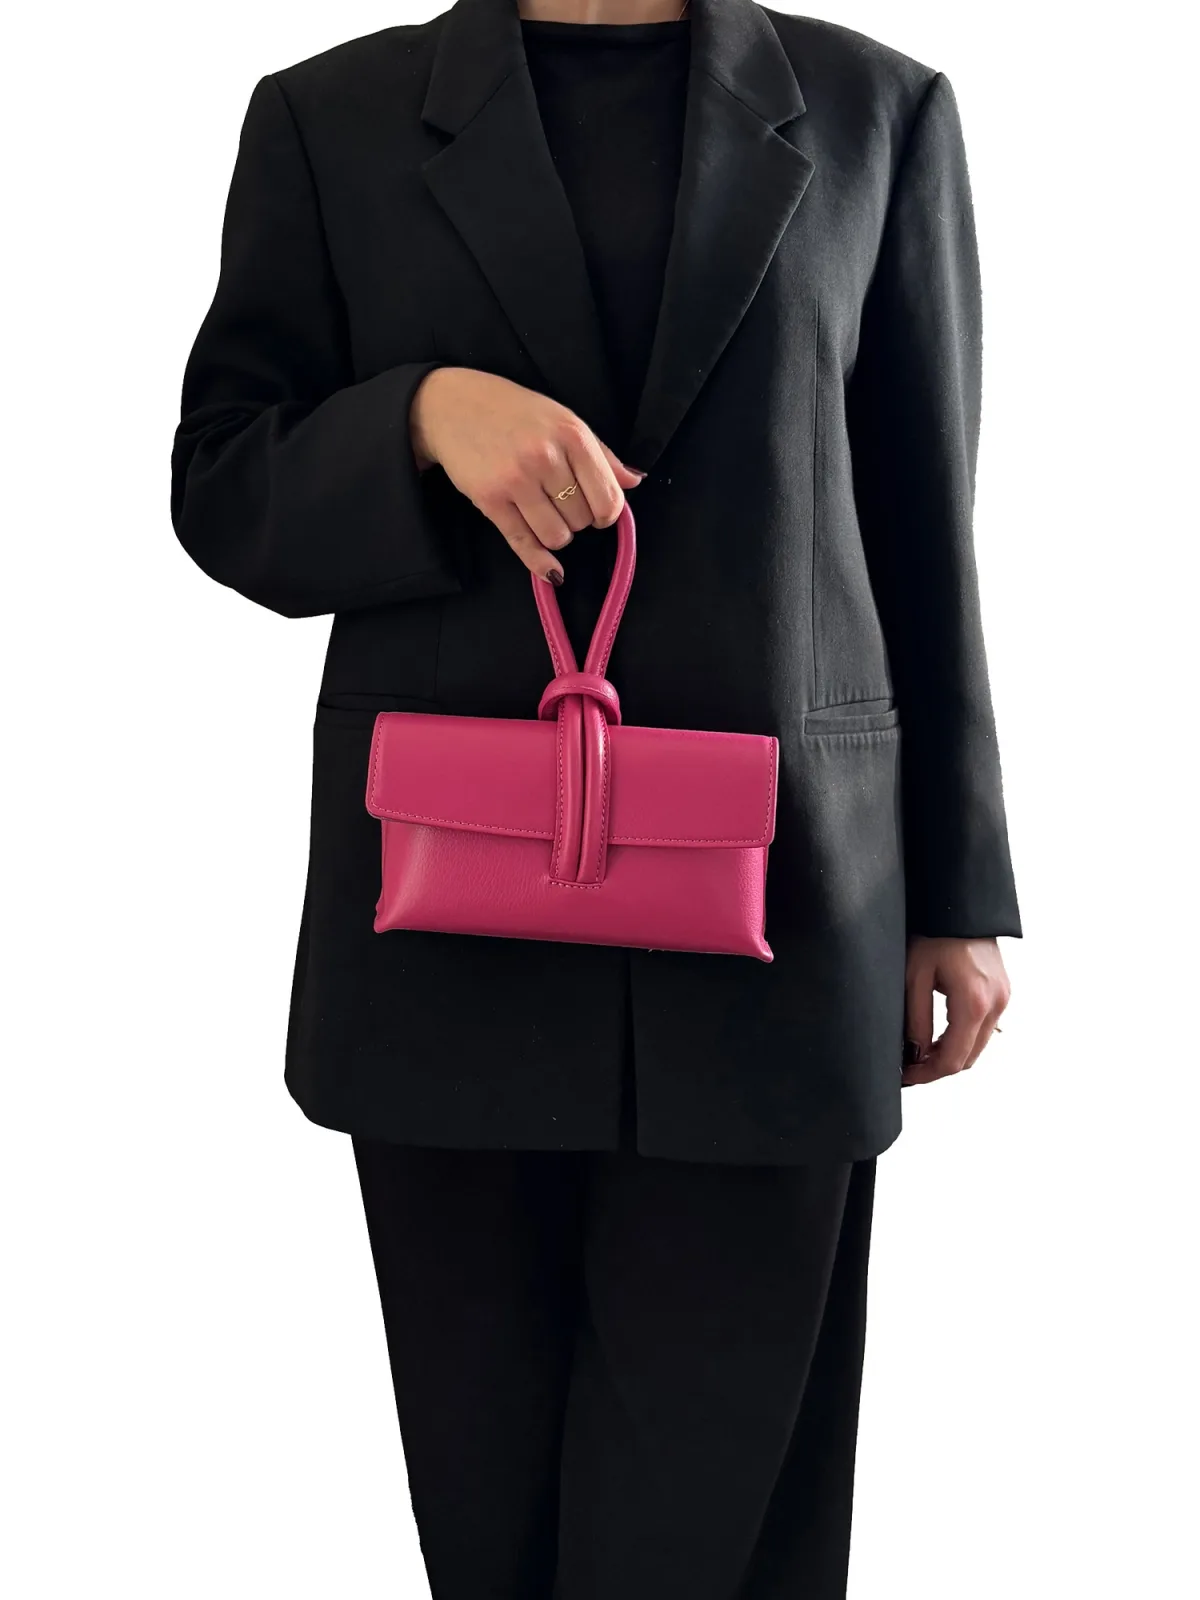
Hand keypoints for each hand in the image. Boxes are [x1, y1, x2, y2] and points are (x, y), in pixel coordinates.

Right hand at [409, 367, 644, 584]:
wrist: (453, 406)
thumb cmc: (514, 412)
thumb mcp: (563, 419)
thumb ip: (601, 454)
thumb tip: (634, 482)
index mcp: (572, 434)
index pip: (608, 498)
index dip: (607, 513)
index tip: (598, 512)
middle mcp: (546, 457)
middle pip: (583, 519)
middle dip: (577, 518)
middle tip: (560, 502)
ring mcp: (516, 480)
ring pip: (557, 536)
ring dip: (556, 534)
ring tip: (544, 514)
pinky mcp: (490, 500)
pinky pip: (524, 543)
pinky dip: (540, 563)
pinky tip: (552, 571)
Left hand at [902, 937, 1010, 1085]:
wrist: (959, 905)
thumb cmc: (933, 933)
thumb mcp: (914, 977)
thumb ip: (916, 1020)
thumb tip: (914, 1055)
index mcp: (974, 1002)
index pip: (953, 1060)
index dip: (927, 1075)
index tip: (905, 1077)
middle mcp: (996, 1004)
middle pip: (969, 1058)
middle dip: (938, 1068)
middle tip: (909, 1067)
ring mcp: (1003, 998)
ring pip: (978, 1046)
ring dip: (951, 1054)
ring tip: (919, 1051)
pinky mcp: (1002, 992)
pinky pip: (984, 1028)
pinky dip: (962, 1038)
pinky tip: (938, 1035)